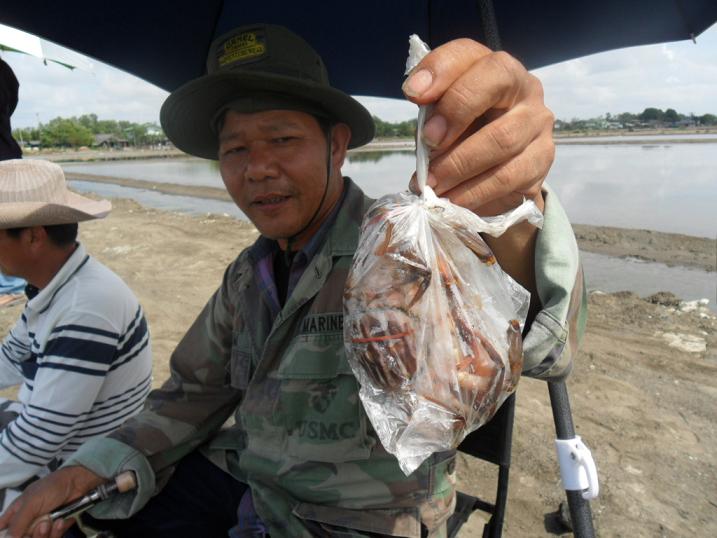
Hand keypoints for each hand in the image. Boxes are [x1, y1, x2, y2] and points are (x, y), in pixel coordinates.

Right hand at [0, 466, 102, 537]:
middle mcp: (27, 521)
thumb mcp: (32, 502)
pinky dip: (58, 531)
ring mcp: (41, 525)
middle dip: (32, 535)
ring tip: (52, 522)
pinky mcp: (55, 528)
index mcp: (16, 512)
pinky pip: (53, 537)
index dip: (6, 535)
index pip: (3, 529)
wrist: (78, 484)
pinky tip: (61, 521)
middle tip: (42, 525)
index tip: (18, 535)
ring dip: (45, 534)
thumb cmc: (52, 487)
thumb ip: (18, 521)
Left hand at [403, 38, 552, 215]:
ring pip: (502, 138)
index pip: (469, 54)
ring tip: (432, 185)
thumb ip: (432, 117)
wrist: (496, 174)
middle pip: (495, 83)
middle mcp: (524, 87)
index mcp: (493, 68)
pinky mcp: (541, 160)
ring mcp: (538, 123)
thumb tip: (426, 139)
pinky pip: (508, 177)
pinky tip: (452, 200)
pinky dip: (474, 192)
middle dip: (455, 114)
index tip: (413, 96)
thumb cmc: (462, 136)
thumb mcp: (441, 120)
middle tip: (427, 146)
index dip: (440, 71)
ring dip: (459, 165)